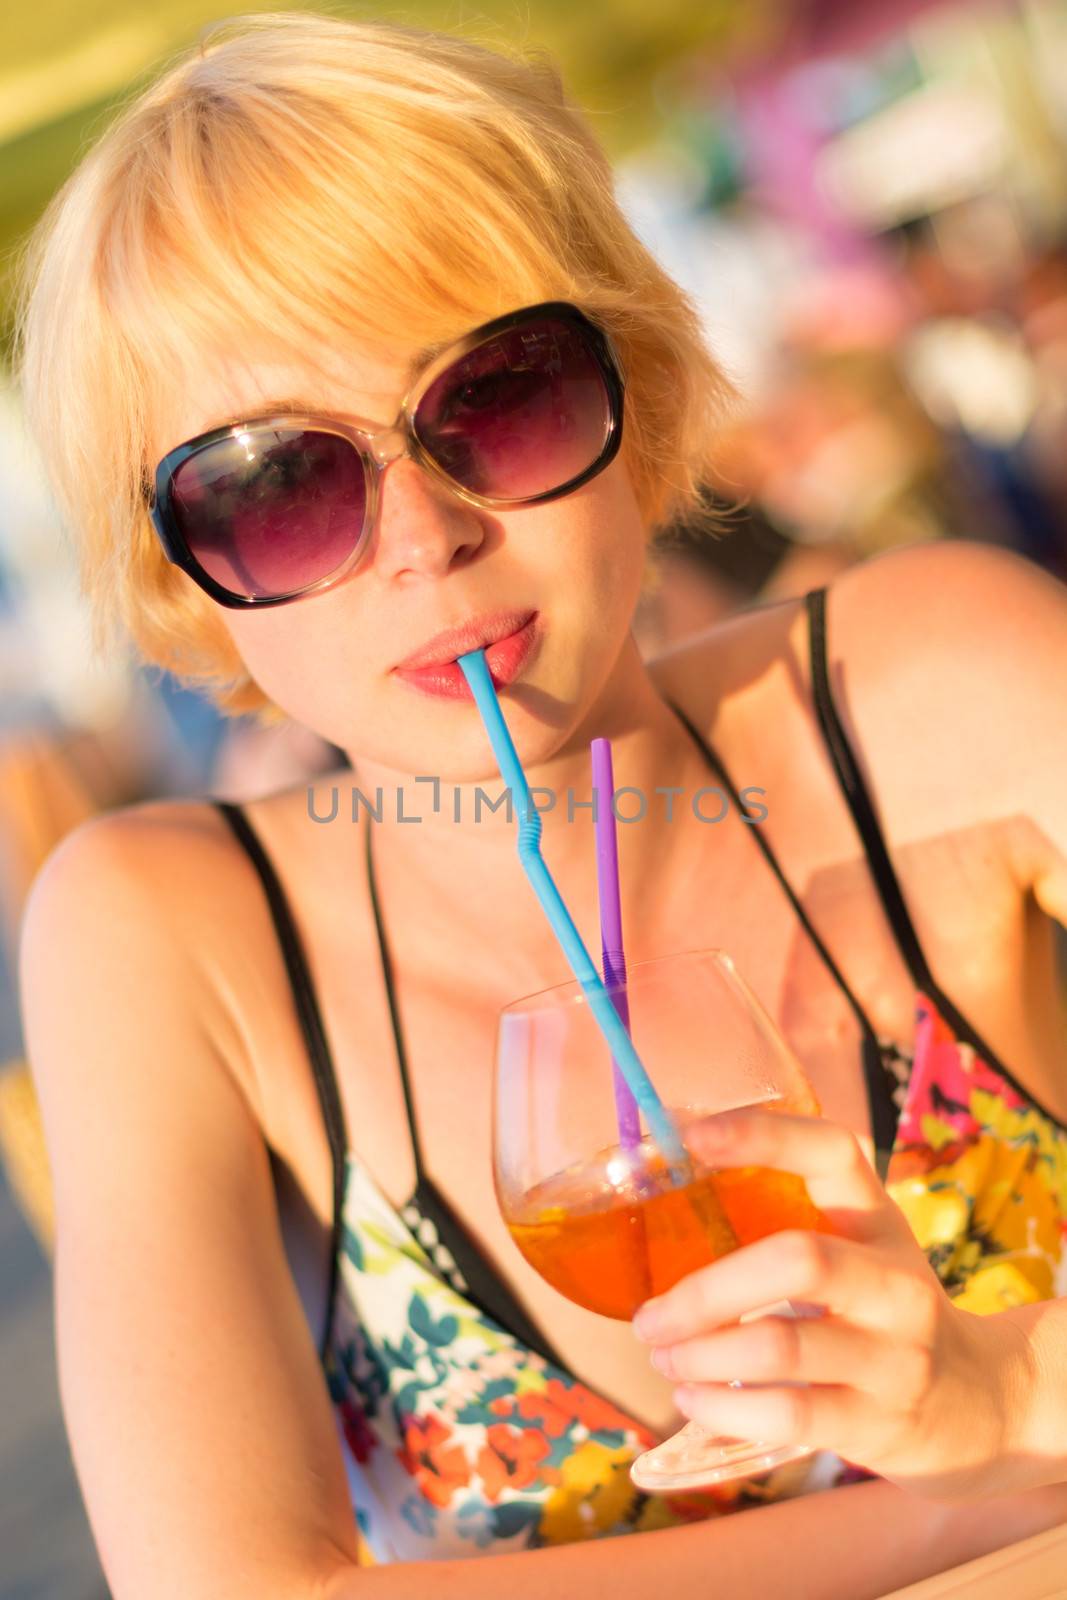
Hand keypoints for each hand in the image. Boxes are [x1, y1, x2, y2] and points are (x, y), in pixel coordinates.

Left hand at [631, 1107, 1034, 1500]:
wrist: (975, 1402)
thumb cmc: (880, 1310)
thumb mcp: (858, 1250)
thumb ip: (782, 1223)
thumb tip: (655, 1195)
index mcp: (878, 1219)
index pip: (832, 1152)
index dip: (763, 1135)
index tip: (693, 1137)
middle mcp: (894, 1281)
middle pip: (798, 1260)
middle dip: (707, 1290)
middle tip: (650, 1316)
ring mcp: (894, 1355)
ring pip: (781, 1345)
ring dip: (700, 1353)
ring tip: (663, 1357)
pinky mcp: (879, 1421)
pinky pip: (789, 1413)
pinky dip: (723, 1407)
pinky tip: (692, 1398)